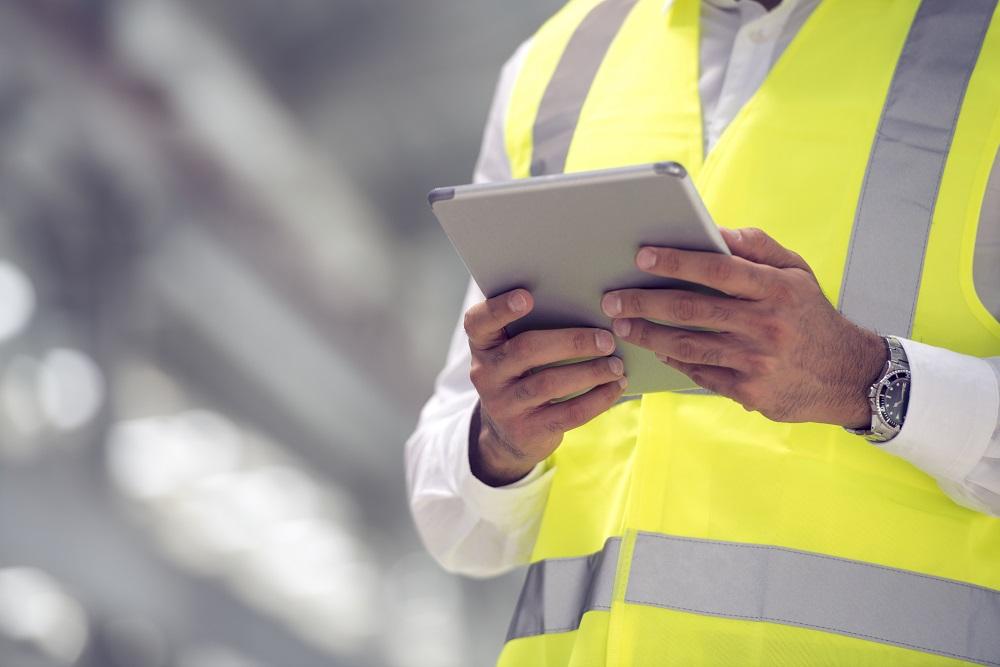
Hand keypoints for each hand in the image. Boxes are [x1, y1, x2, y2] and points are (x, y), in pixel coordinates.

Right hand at [464, 289, 627, 485]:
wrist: (507, 433)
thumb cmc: (521, 374)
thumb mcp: (512, 351)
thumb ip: (531, 327)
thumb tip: (586, 304)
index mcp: (483, 345)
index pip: (478, 322)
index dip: (500, 308)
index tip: (527, 297)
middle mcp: (486, 373)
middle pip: (527, 350)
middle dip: (572, 342)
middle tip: (606, 339)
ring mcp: (504, 405)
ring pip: (550, 383)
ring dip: (590, 372)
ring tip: (616, 364)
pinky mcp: (527, 430)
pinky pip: (568, 413)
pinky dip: (597, 398)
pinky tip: (615, 386)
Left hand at [601, 228, 886, 426]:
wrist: (846, 375)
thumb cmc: (809, 314)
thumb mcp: (795, 272)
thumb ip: (755, 246)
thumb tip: (713, 228)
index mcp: (776, 289)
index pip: (718, 269)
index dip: (676, 261)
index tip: (642, 256)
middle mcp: (766, 325)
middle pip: (692, 310)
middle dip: (645, 303)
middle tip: (612, 299)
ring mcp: (756, 361)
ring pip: (688, 346)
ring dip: (649, 335)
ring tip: (622, 325)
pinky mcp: (749, 391)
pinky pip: (700, 373)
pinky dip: (674, 360)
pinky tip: (655, 350)